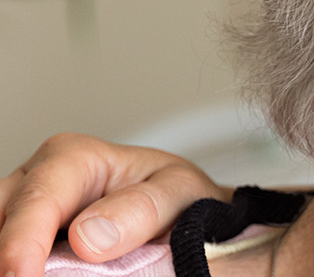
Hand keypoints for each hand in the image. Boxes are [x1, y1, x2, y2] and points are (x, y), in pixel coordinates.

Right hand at [0, 133, 228, 276]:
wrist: (185, 214)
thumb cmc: (181, 197)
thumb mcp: (180, 193)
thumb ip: (142, 209)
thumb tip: (88, 238)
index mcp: (74, 158)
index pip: (37, 201)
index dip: (21, 243)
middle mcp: (39, 178)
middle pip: (2, 218)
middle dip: (6, 255)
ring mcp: (26, 210)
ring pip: (0, 235)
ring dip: (12, 262)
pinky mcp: (27, 238)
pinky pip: (13, 253)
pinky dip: (22, 265)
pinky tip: (36, 274)